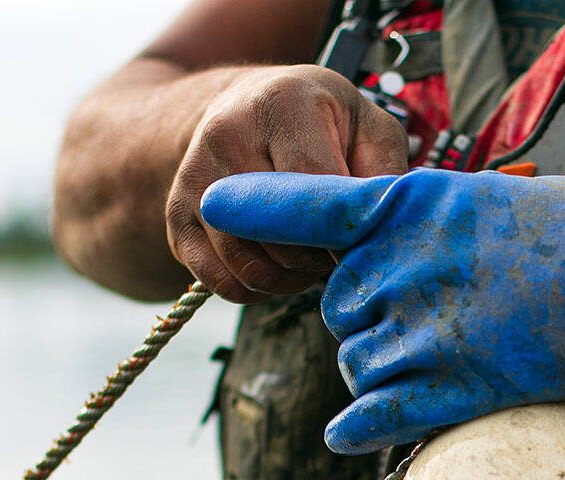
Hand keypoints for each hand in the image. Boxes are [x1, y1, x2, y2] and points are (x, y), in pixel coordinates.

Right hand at [167, 66, 407, 301]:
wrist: (246, 107)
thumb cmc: (319, 121)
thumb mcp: (365, 125)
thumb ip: (385, 169)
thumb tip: (388, 226)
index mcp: (281, 104)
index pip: (311, 186)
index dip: (340, 229)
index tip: (360, 245)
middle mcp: (226, 135)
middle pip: (278, 231)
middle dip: (318, 258)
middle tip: (336, 251)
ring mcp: (195, 179)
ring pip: (248, 264)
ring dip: (289, 280)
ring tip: (310, 260)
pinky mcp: (177, 218)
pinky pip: (220, 282)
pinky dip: (256, 290)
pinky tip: (277, 268)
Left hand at [199, 169, 564, 451]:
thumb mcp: (491, 205)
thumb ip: (430, 231)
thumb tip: (391, 262)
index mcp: (409, 205)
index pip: (309, 205)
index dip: (256, 209)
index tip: (209, 208)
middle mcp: (398, 264)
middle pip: (338, 306)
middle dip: (367, 319)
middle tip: (429, 322)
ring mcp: (418, 330)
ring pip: (356, 362)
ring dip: (381, 370)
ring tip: (446, 361)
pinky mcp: (443, 387)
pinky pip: (368, 414)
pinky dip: (358, 426)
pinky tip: (355, 431)